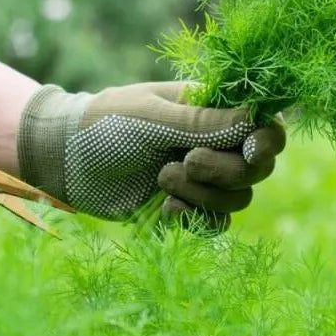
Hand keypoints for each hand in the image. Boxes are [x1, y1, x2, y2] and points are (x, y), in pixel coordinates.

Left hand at [18, 82, 284, 225]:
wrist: (67, 160)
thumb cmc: (108, 123)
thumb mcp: (153, 116)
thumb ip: (203, 121)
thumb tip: (256, 117)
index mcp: (213, 111)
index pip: (265, 125)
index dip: (269, 141)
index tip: (251, 152)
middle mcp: (216, 145)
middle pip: (257, 169)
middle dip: (225, 171)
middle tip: (186, 161)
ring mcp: (203, 179)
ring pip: (237, 200)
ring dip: (202, 195)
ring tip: (161, 177)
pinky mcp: (187, 208)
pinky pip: (212, 225)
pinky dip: (191, 220)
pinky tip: (163, 210)